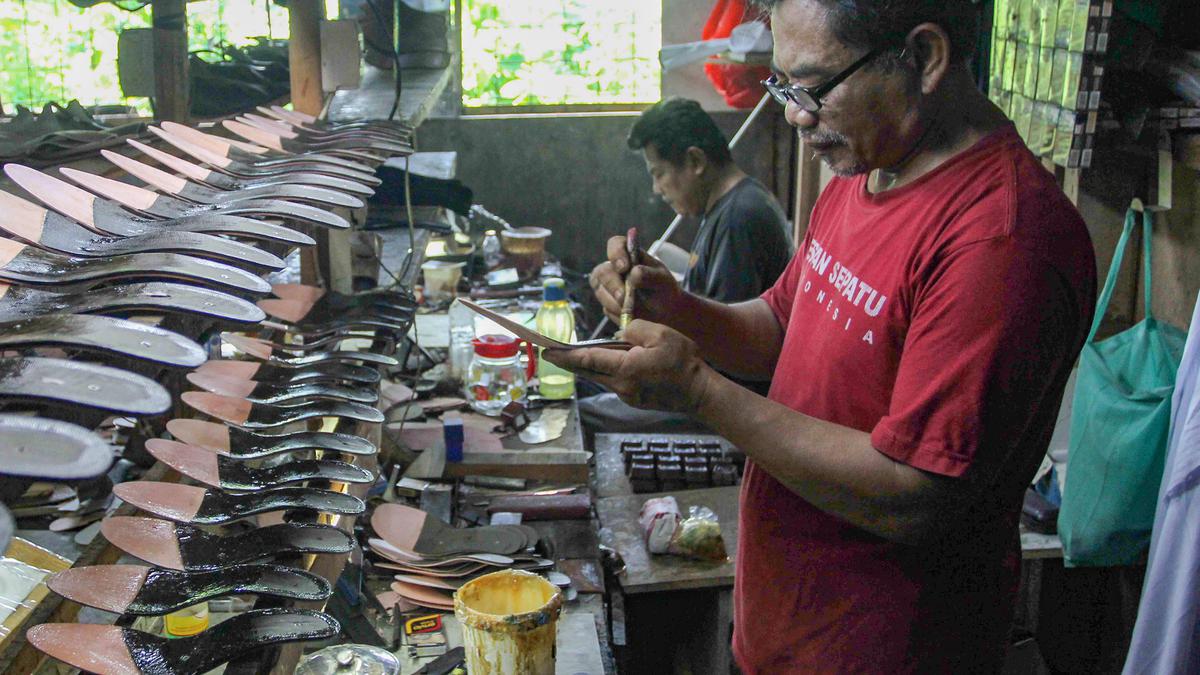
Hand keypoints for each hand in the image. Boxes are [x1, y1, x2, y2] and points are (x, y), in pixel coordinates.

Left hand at [545, 320, 714, 414]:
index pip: (586, 359)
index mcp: (625, 368)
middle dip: (568, 362)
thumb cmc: (684, 361)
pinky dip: (608, 371)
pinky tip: (612, 363)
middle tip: (550, 354)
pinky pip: (614, 382)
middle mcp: (621, 385)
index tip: (546, 352)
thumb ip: (634, 329)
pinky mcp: (634, 400)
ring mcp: (627, 395)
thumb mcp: (660, 334)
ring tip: (579, 354)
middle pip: (587, 371)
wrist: (701, 393)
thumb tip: (620, 335)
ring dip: (589, 366)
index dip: (564, 355)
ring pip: (600, 377)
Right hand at [589, 235, 683, 324]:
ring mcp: (608, 286)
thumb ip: (649, 274)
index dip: (616, 253)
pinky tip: (632, 315)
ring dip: (615, 302)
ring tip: (632, 310)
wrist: (665, 312)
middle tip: (623, 297)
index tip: (624, 267)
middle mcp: (614, 268)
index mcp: (628, 254)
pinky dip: (618, 313)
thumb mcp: (662, 280)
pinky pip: (607, 308)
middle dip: (612, 285)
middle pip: (602, 272)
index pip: (615, 244)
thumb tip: (633, 273)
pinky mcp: (607, 303)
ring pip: (601, 292)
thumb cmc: (663, 289)